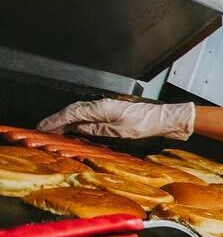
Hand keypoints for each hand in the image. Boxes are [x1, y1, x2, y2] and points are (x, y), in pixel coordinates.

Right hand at [39, 99, 195, 139]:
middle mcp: (102, 104)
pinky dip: (78, 119)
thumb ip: (98, 130)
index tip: (43, 127)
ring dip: (66, 120)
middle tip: (43, 129)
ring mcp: (107, 106)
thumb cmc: (146, 124)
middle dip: (57, 120)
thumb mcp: (120, 132)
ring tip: (54, 129)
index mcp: (102, 108)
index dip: (56, 120)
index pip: (72, 113)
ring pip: (80, 111)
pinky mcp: (112, 110)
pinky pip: (89, 114)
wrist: (165, 118)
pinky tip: (75, 126)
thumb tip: (79, 129)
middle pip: (73, 110)